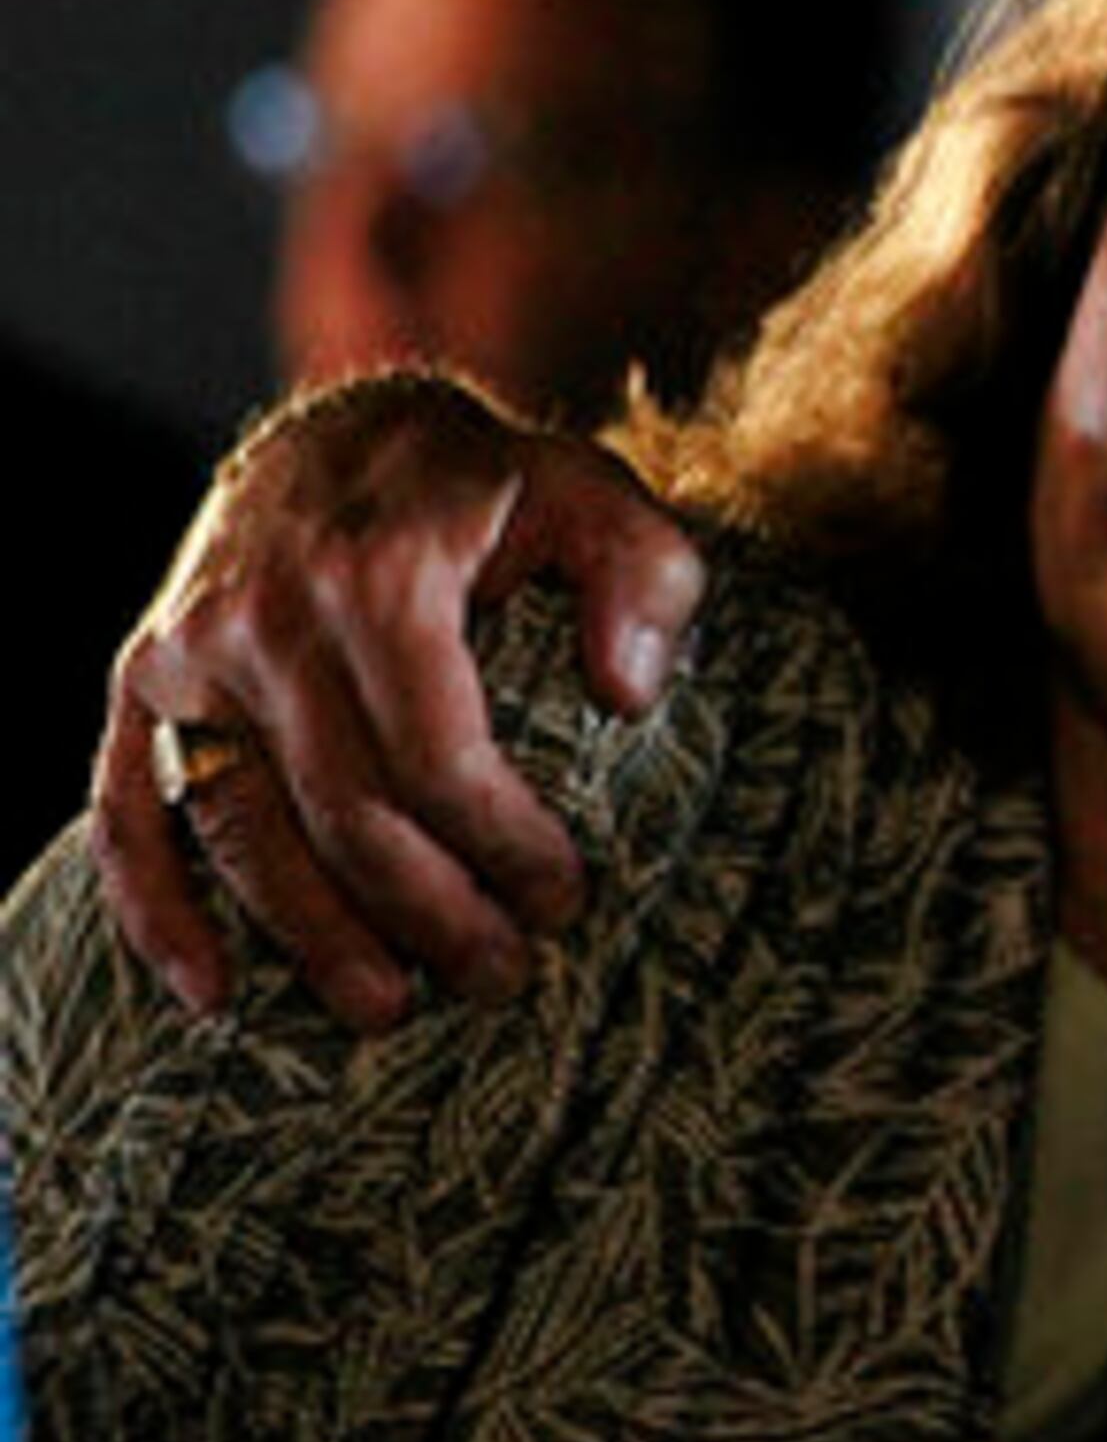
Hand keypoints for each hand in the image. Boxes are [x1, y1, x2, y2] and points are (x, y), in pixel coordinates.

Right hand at [93, 370, 707, 1027]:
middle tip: (499, 976)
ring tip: (389, 1009)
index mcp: (377, 574)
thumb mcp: (594, 493)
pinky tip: (212, 992)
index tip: (562, 900)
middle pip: (342, 812)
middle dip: (428, 914)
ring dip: (311, 939)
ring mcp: (186, 655)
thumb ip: (643, 577)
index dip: (502, 846)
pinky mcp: (140, 682)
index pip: (435, 757)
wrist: (347, 432)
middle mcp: (263, 616)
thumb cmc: (490, 484)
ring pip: (240, 832)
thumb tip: (629, 694)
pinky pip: (127, 815)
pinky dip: (159, 913)